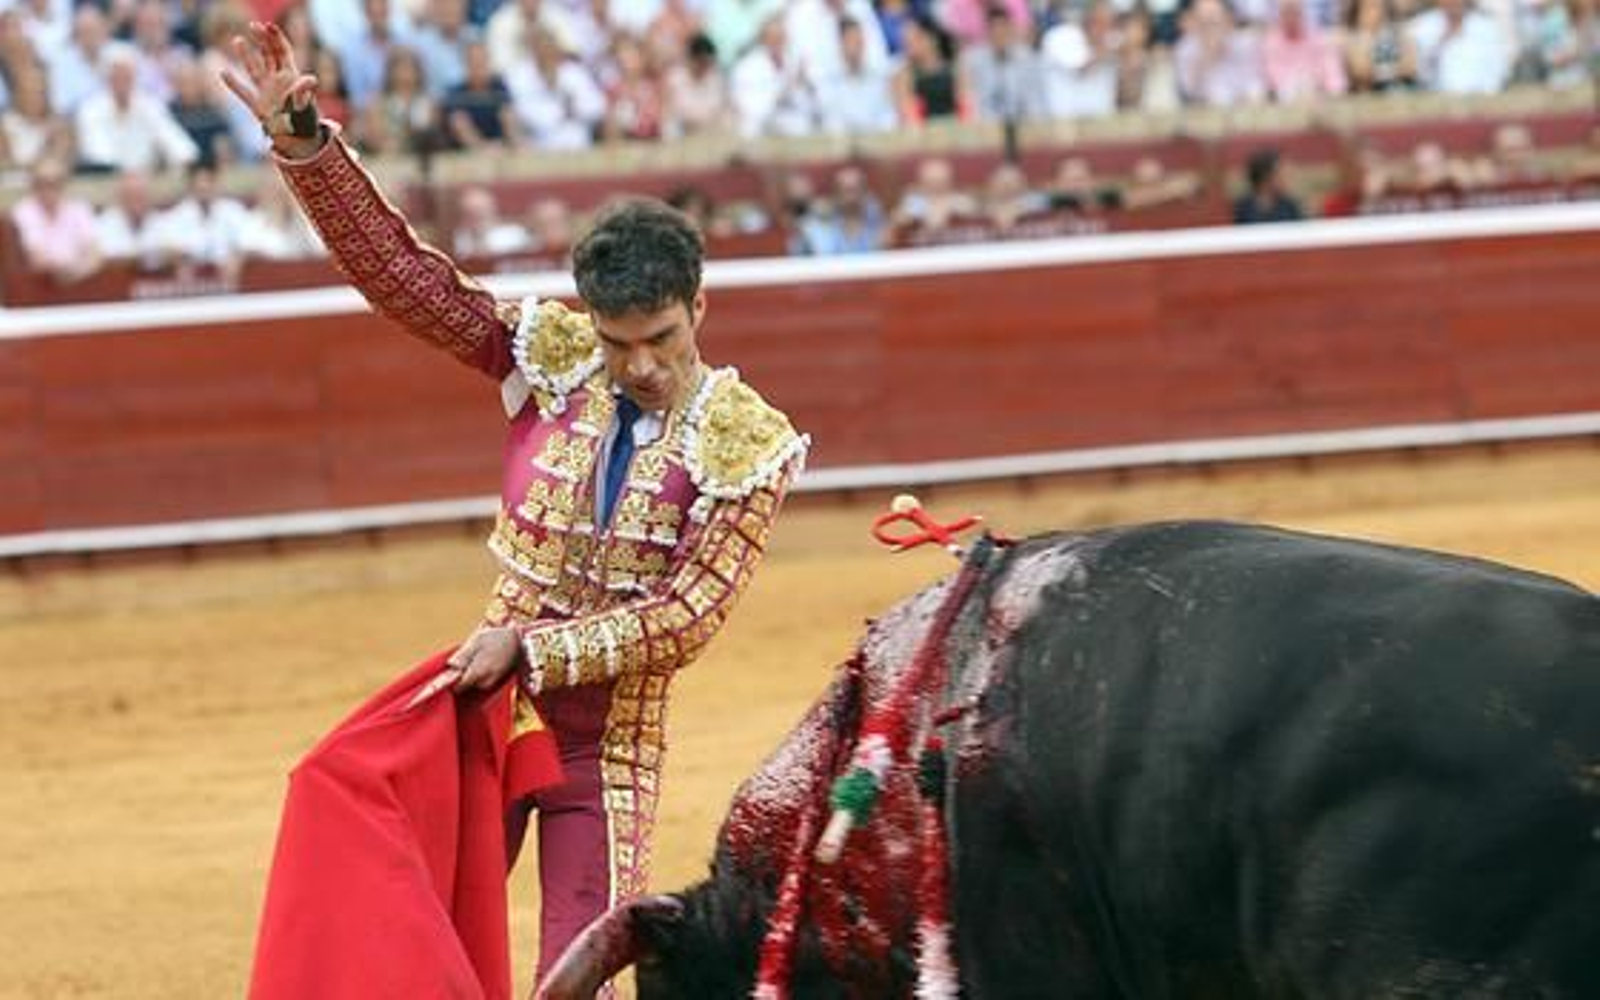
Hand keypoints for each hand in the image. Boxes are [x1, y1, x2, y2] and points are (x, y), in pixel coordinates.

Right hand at [219, 21, 318, 148]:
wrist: (298, 140)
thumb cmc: (305, 122)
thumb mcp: (306, 106)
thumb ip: (304, 92)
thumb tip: (310, 79)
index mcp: (292, 78)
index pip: (283, 52)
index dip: (276, 38)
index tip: (268, 26)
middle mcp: (278, 81)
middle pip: (268, 55)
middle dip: (262, 40)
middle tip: (253, 26)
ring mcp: (266, 92)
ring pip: (254, 69)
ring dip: (246, 55)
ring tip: (238, 40)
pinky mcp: (257, 106)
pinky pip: (243, 92)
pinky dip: (233, 84)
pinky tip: (222, 72)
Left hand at [448, 626, 522, 691]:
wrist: (519, 638)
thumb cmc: (497, 637)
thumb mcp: (477, 641)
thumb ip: (463, 655)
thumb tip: (450, 666)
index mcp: (478, 672)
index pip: (458, 687)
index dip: (450, 681)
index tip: (448, 674)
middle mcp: (486, 681)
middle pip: (466, 686)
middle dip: (462, 676)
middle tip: (465, 659)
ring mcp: (494, 681)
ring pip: (475, 684)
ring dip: (472, 674)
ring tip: (476, 657)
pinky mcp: (499, 679)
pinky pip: (484, 681)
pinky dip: (481, 674)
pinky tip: (484, 661)